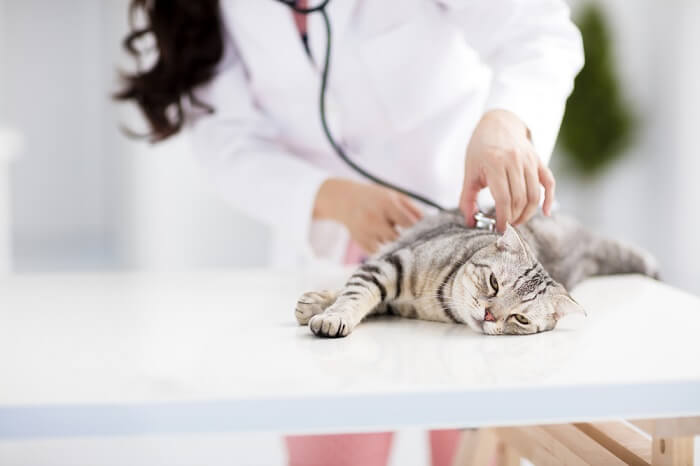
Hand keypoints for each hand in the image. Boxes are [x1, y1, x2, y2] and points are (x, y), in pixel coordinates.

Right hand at [314, 178, 421, 253]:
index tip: (419, 230)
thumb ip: (413, 208)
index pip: (408, 223)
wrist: (344, 199)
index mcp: (386, 204)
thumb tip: (429, 224)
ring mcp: (365, 231)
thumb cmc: (376, 198)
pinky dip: (381, 247)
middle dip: (403, 237)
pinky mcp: (360, 241)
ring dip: (391, 242)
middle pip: (398, 237)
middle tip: (405, 234)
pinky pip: (378, 251)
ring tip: (387, 232)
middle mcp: (375, 218)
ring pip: (388, 246)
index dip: (415, 228)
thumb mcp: (394, 195)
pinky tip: (378, 237)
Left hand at [459, 109, 554, 231]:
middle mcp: (515, 161)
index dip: (503, 218)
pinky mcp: (539, 161)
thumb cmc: (481, 148)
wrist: (498, 122)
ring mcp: (529, 160)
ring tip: (517, 221)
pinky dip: (549, 199)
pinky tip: (545, 212)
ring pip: (534, 195)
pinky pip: (549, 182)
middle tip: (507, 226)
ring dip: (528, 213)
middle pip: (520, 199)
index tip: (499, 229)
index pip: (504, 199)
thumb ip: (467, 198)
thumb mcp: (470, 172)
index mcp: (495, 163)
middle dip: (514, 218)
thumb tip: (469, 222)